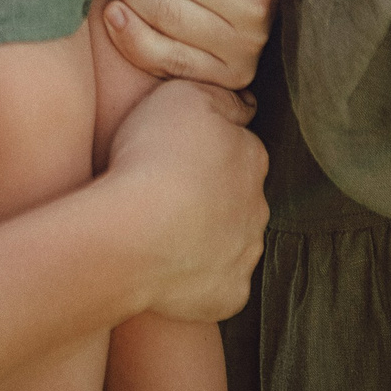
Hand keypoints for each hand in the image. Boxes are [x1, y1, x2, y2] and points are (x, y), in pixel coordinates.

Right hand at [98, 79, 267, 323]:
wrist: (133, 235)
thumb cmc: (152, 158)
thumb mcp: (182, 95)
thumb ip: (221, 97)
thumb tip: (245, 107)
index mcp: (252, 159)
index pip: (239, 148)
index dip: (206, 150)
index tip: (174, 155)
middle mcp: (258, 207)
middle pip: (238, 198)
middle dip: (211, 197)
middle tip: (166, 195)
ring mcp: (245, 255)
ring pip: (230, 242)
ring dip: (206, 238)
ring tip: (160, 233)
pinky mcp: (229, 295)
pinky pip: (217, 285)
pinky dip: (198, 279)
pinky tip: (166, 267)